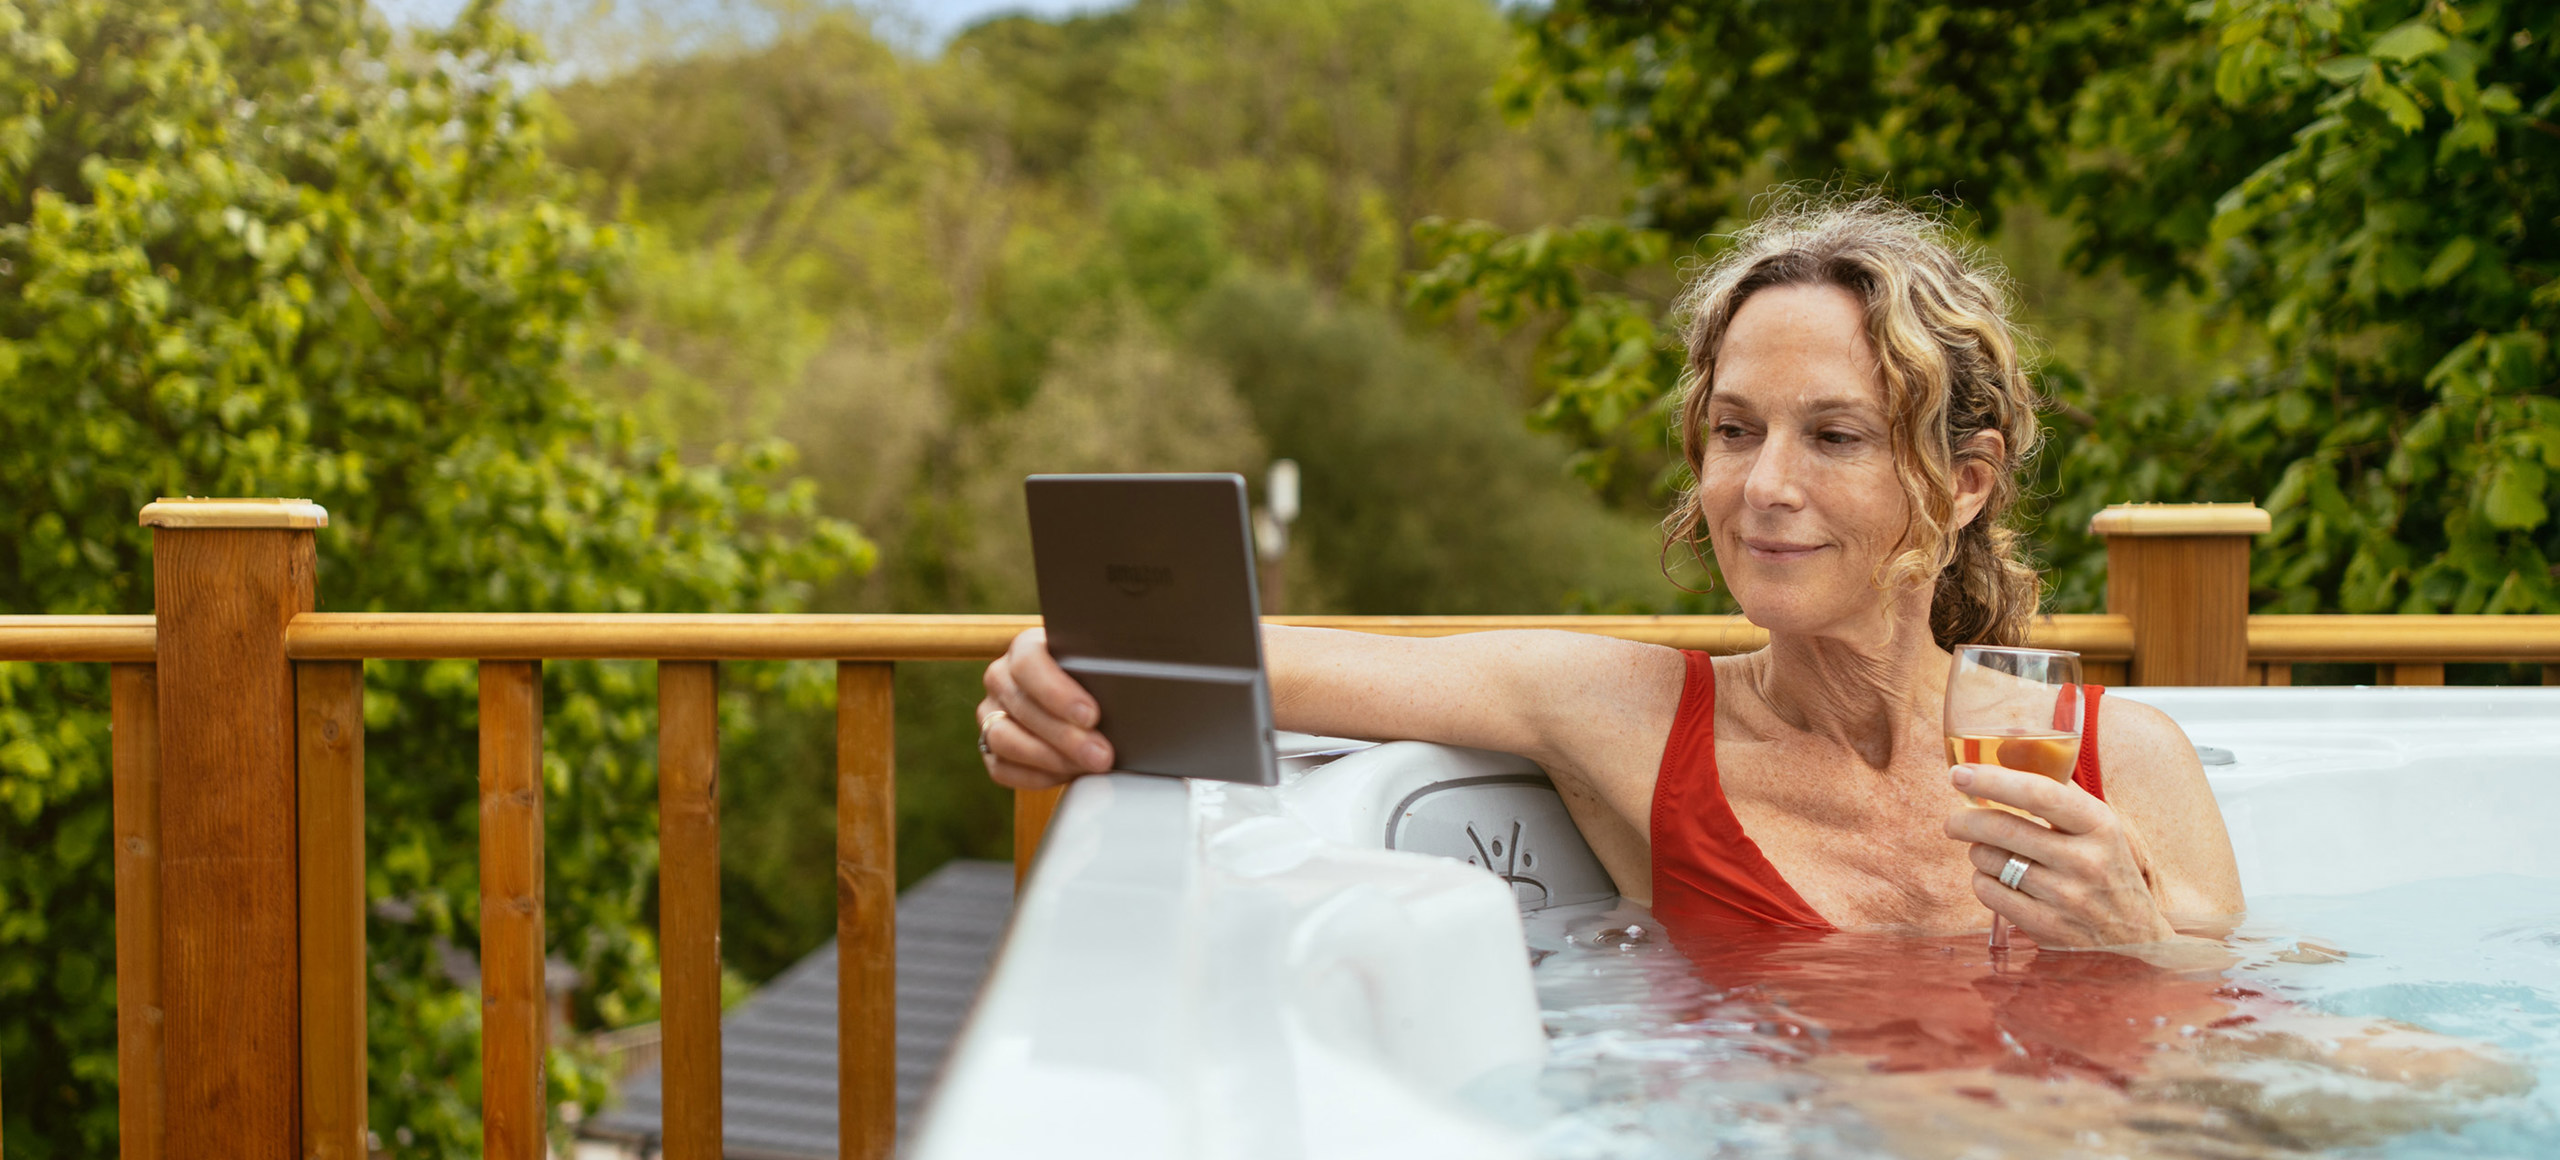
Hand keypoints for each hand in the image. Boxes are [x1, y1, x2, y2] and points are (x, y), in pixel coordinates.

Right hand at [977, 628, 1113, 788]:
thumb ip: (1104, 671)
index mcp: (1025, 648)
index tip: (1091, 715)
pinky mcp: (989, 747)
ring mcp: (991, 714)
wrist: (1081, 694)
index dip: (1058, 693)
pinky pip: (1001, 768)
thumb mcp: (1099, 664)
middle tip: (1102, 754)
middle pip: (1022, 707)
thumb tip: (1122, 694)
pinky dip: (1036, 776)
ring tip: (1088, 767)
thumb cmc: (1094, 676)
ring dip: (1050, 759)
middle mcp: (1001, 678)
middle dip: (1066, 736)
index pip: (1029, 664)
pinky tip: (1068, 775)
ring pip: (1004, 739)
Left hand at [1944, 764, 2177, 948]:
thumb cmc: (2107, 869)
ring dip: (1977, 852)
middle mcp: (2085, 860)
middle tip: (1953, 821)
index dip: (1993, 779)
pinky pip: (1989, 892)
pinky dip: (1983, 880)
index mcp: (2099, 825)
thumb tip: (2008, 748)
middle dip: (1965, 820)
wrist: (2134, 936)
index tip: (1959, 773)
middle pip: (2003, 829)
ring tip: (1991, 853)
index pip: (2039, 794)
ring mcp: (2065, 897)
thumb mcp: (2099, 827)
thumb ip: (2059, 792)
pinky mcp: (2046, 927)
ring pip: (1989, 860)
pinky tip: (1998, 879)